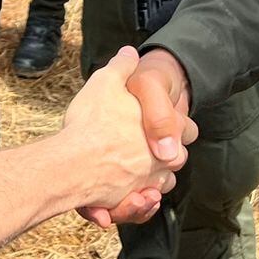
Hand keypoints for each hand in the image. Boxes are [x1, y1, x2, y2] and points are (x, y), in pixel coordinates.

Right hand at [63, 47, 194, 227]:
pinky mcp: (128, 202)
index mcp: (167, 128)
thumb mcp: (106, 81)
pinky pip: (141, 206)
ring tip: (134, 168)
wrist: (71, 162)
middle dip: (167, 154)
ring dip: (153, 178)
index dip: (177, 124)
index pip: (188, 128)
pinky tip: (125, 191)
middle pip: (177, 159)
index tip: (166, 121)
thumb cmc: (91, 122)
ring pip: (161, 184)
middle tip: (149, 145)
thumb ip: (122, 66)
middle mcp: (163, 159)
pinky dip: (137, 202)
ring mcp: (147, 182)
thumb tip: (129, 52)